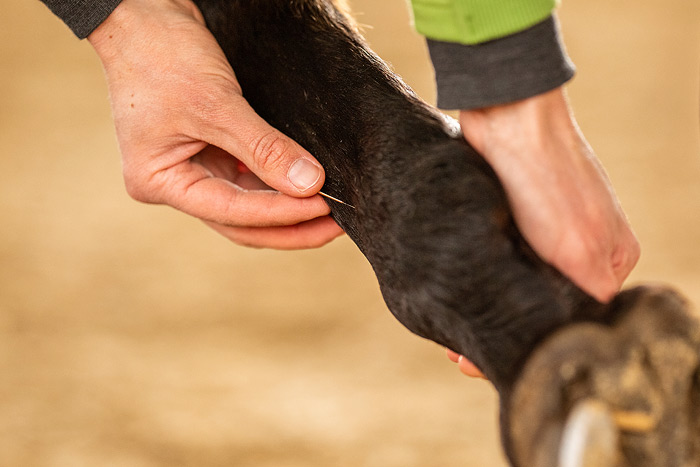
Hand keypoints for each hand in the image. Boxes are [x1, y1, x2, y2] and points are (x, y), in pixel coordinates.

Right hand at [88, 0, 343, 248]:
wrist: (144, 13)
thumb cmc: (160, 54)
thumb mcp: (214, 104)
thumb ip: (263, 148)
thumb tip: (310, 185)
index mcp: (159, 181)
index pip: (230, 211)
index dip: (280, 213)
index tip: (323, 207)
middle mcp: (175, 184)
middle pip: (241, 222)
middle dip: (289, 226)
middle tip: (336, 225)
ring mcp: (193, 169)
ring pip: (248, 205)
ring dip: (288, 210)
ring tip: (331, 214)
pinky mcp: (211, 153)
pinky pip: (249, 180)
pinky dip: (278, 185)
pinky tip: (308, 189)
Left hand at [448, 88, 639, 378]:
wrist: (507, 116)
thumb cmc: (546, 180)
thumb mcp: (579, 248)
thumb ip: (587, 295)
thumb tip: (577, 334)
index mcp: (611, 258)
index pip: (576, 319)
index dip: (536, 344)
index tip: (497, 365)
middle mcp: (582, 248)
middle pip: (542, 306)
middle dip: (506, 333)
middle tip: (464, 361)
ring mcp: (545, 232)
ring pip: (515, 288)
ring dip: (486, 314)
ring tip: (454, 343)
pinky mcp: (513, 219)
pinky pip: (495, 263)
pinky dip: (477, 286)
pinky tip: (455, 303)